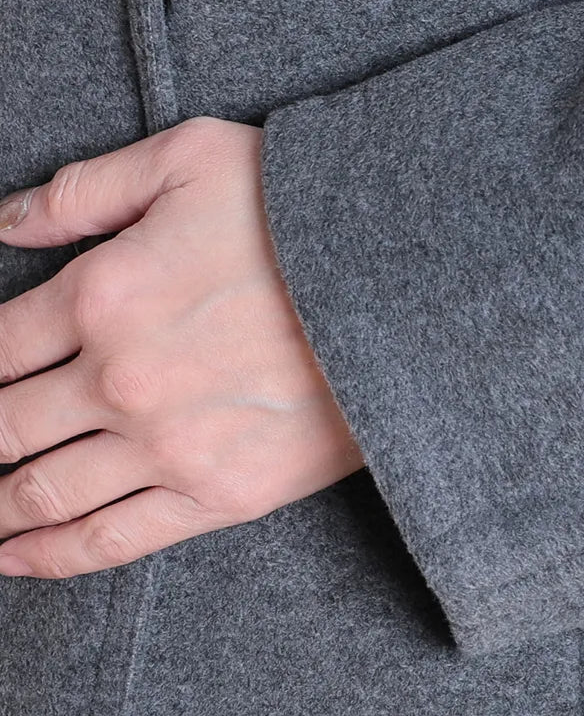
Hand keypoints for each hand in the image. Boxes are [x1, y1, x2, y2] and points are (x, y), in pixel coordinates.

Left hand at [0, 115, 365, 578]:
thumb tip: (2, 224)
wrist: (410, 284)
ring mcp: (168, 447)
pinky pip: (110, 542)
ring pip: (41, 493)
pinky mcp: (220, 494)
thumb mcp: (191, 158)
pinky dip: (47, 557)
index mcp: (102, 294)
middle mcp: (119, 380)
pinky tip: (14, 556)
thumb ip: (86, 190)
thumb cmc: (302, 211)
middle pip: (2, 427)